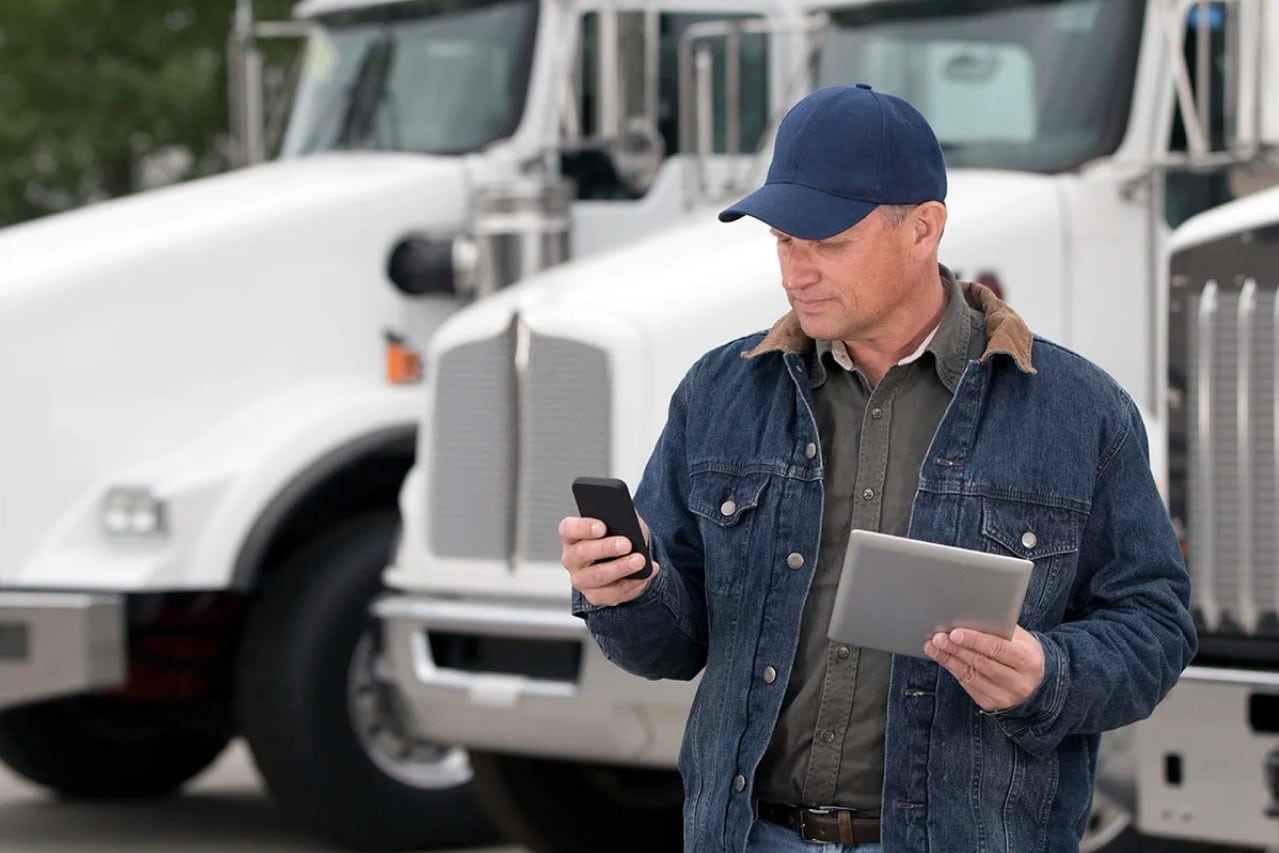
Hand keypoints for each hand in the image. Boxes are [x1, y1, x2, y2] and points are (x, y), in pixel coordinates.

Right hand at [560, 515, 657, 606]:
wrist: (627, 559)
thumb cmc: (620, 536)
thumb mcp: (623, 522)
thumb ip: (624, 521)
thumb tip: (633, 527)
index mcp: (572, 535)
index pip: (568, 529)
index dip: (583, 527)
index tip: (602, 527)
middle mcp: (571, 558)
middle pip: (581, 553)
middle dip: (605, 548)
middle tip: (626, 544)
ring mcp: (580, 579)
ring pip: (596, 576)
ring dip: (620, 568)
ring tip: (640, 561)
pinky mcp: (594, 596)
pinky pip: (611, 594)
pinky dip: (631, 584)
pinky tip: (645, 575)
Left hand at [923, 625, 1044, 711]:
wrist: (1037, 684)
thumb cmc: (1024, 654)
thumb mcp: (1021, 639)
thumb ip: (1000, 629)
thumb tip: (970, 617)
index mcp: (1028, 661)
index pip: (997, 649)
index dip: (974, 640)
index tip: (954, 633)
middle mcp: (1018, 682)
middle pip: (981, 663)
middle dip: (956, 649)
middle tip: (938, 637)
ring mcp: (1004, 696)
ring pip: (970, 675)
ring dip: (948, 659)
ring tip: (933, 646)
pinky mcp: (990, 704)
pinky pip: (967, 684)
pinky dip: (952, 669)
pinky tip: (942, 657)